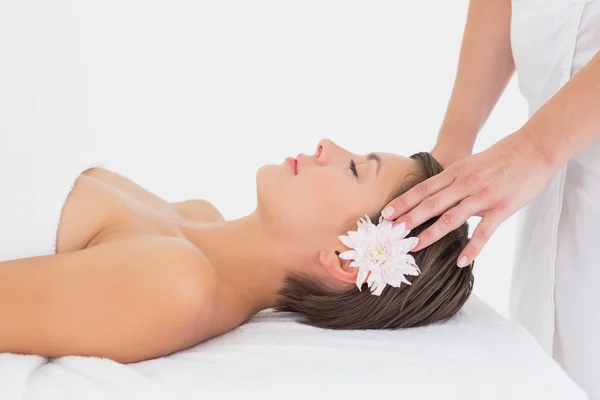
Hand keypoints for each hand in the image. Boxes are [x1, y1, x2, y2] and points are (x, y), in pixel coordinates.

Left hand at [383, 129, 558, 266]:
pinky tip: (461, 261)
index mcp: (456, 172)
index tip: (385, 214)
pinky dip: (472, 248)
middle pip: (430, 203)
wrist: (535, 148)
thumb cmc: (502, 156)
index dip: (403, 202)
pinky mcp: (502, 208)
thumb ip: (455, 179)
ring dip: (430, 234)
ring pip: (451, 217)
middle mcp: (465, 184)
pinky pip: (484, 232)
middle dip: (408, 219)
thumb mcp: (471, 163)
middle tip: (390, 233)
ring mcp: (482, 196)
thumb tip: (437, 195)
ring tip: (414, 247)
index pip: (423, 189)